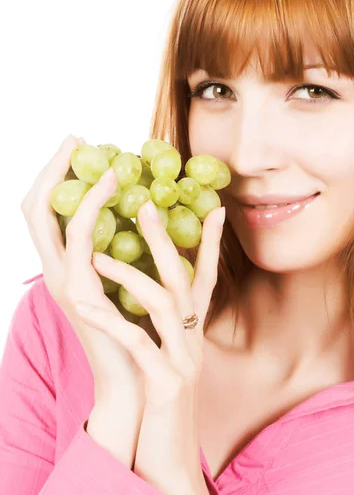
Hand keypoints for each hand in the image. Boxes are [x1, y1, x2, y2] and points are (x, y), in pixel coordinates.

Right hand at [20, 134, 145, 407]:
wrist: (137, 379)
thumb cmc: (140, 329)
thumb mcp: (135, 279)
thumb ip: (135, 249)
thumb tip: (155, 211)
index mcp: (70, 265)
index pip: (49, 212)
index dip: (57, 176)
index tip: (79, 144)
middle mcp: (58, 270)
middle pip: (37, 209)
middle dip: (53, 168)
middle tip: (77, 137)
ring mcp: (65, 283)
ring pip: (52, 221)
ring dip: (73, 183)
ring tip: (99, 155)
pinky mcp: (81, 296)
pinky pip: (80, 244)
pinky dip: (91, 210)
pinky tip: (114, 188)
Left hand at [73, 185, 225, 492]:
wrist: (170, 455)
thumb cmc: (163, 402)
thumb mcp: (170, 356)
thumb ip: (168, 327)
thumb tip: (153, 295)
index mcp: (193, 332)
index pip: (206, 278)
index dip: (211, 243)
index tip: (215, 209)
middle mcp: (193, 340)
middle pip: (183, 280)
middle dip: (165, 240)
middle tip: (145, 205)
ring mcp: (183, 359)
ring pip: (164, 304)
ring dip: (131, 276)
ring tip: (96, 257)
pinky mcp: (167, 383)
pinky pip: (138, 343)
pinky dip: (113, 321)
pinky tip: (88, 305)